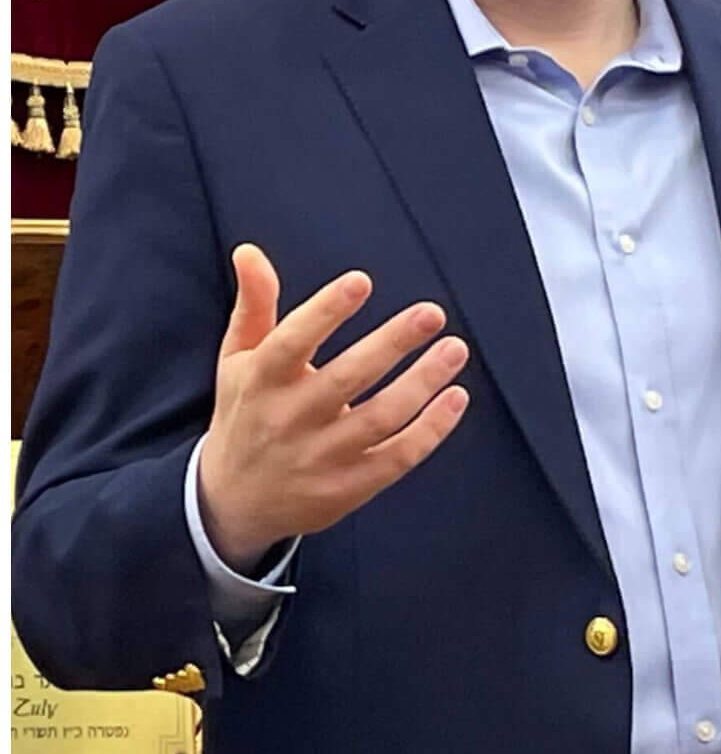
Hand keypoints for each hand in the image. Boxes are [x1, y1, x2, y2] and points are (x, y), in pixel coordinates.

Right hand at [197, 244, 470, 571]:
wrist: (232, 502)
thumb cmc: (246, 412)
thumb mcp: (240, 359)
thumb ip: (254, 305)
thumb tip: (250, 251)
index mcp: (260, 382)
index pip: (289, 343)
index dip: (324, 311)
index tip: (361, 281)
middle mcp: (287, 421)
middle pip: (345, 379)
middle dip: (391, 344)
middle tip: (432, 312)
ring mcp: (318, 459)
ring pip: (378, 418)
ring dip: (422, 383)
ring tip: (455, 348)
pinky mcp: (346, 489)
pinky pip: (396, 459)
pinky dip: (431, 431)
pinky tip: (456, 397)